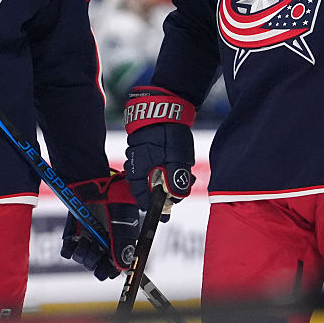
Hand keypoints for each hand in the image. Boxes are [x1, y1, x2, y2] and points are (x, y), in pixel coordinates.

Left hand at [61, 172, 138, 279]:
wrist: (90, 179)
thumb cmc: (111, 194)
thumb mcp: (122, 218)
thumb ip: (122, 243)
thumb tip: (123, 267)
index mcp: (120, 240)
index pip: (115, 266)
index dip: (110, 270)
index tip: (105, 269)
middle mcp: (103, 241)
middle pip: (98, 266)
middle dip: (95, 262)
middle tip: (94, 250)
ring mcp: (88, 238)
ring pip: (84, 260)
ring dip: (83, 254)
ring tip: (84, 241)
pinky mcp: (72, 233)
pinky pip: (68, 251)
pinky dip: (69, 249)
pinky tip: (74, 240)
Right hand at [124, 86, 196, 219]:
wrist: (164, 107)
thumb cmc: (168, 133)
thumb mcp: (176, 159)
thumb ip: (176, 179)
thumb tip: (176, 197)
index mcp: (139, 171)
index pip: (142, 198)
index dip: (154, 208)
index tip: (164, 215)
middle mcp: (136, 166)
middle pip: (149, 189)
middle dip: (166, 194)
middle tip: (182, 193)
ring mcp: (140, 157)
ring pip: (154, 177)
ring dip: (169, 181)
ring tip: (188, 176)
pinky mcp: (148, 149)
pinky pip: (156, 166)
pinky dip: (168, 170)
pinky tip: (180, 166)